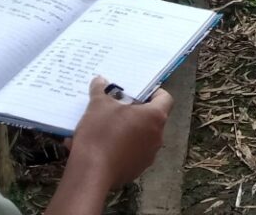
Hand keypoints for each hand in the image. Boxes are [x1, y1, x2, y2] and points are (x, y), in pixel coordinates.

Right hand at [66, 76, 172, 190]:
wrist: (90, 174)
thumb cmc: (100, 134)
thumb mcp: (97, 106)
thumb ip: (101, 91)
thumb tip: (100, 81)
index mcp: (155, 117)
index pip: (165, 98)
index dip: (153, 92)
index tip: (137, 92)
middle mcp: (157, 137)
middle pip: (151, 118)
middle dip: (135, 112)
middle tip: (117, 108)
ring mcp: (148, 156)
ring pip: (140, 137)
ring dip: (127, 131)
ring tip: (105, 127)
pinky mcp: (135, 170)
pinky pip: (130, 154)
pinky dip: (120, 149)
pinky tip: (101, 147)